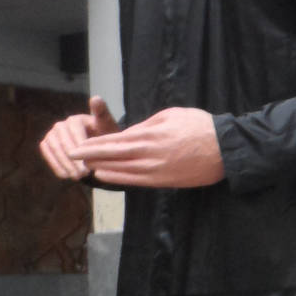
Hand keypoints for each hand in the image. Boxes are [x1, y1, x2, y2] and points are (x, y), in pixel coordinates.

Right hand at [39, 96, 119, 179]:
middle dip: (73, 159)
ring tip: (77, 177)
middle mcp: (61, 125)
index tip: (87, 157)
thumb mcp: (107, 125)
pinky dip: (56, 166)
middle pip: (64, 143)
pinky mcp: (47, 145)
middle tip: (83, 173)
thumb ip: (102, 113)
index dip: (81, 146)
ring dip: (65, 164)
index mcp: (75, 119)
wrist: (98, 145)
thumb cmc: (105, 135)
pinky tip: (65, 176)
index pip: (75, 132)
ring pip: (55, 150)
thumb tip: (96, 98)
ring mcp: (52, 135)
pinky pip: (48, 155)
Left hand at [68, 107, 223, 187]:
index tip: (77, 145)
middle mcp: (149, 153)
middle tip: (71, 156)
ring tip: (85, 166)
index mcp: (150, 134)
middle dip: (90, 156)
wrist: (225, 149)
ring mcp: (156, 169)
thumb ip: (148, 124)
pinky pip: (135, 180)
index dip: (93, 143)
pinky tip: (105, 175)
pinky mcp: (163, 180)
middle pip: (113, 156)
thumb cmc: (200, 127)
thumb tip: (131, 132)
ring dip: (101, 167)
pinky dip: (118, 178)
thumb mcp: (171, 115)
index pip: (114, 140)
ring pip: (121, 169)